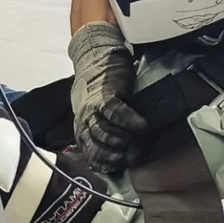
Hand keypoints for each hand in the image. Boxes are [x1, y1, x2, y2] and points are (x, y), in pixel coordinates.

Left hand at [68, 22, 147, 172]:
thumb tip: (118, 149)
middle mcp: (85, 118)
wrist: (95, 56)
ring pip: (104, 131)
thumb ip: (101, 128)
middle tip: (128, 154)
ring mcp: (93, 106)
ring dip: (121, 138)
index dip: (103, 162)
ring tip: (135, 138)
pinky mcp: (105, 93)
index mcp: (82, 126)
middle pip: (97, 144)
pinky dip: (129, 120)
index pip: (90, 151)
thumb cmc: (98, 87)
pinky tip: (141, 124)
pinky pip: (115, 112)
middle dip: (113, 153)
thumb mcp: (94, 111)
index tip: (118, 166)